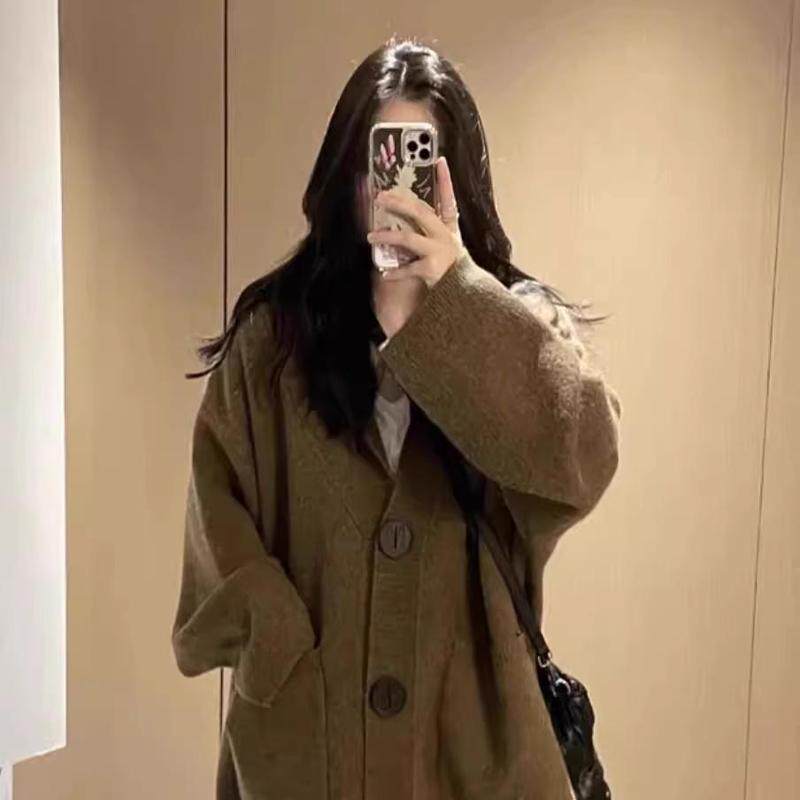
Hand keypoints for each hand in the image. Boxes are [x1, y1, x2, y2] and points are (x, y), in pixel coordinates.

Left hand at [366, 156, 466, 287]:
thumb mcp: (447, 245)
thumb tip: (405, 218)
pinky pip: (408, 268)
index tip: (440, 161)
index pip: (448, 199)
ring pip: (408, 238)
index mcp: (449, 229)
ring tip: (371, 236)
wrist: (465, 294)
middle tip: (380, 197)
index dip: (445, 180)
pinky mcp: (432, 269)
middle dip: (399, 203)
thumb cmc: (452, 269)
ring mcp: (439, 252)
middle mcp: (445, 237)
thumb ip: (431, 232)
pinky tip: (385, 273)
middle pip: (420, 213)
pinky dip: (395, 272)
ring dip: (387, 235)